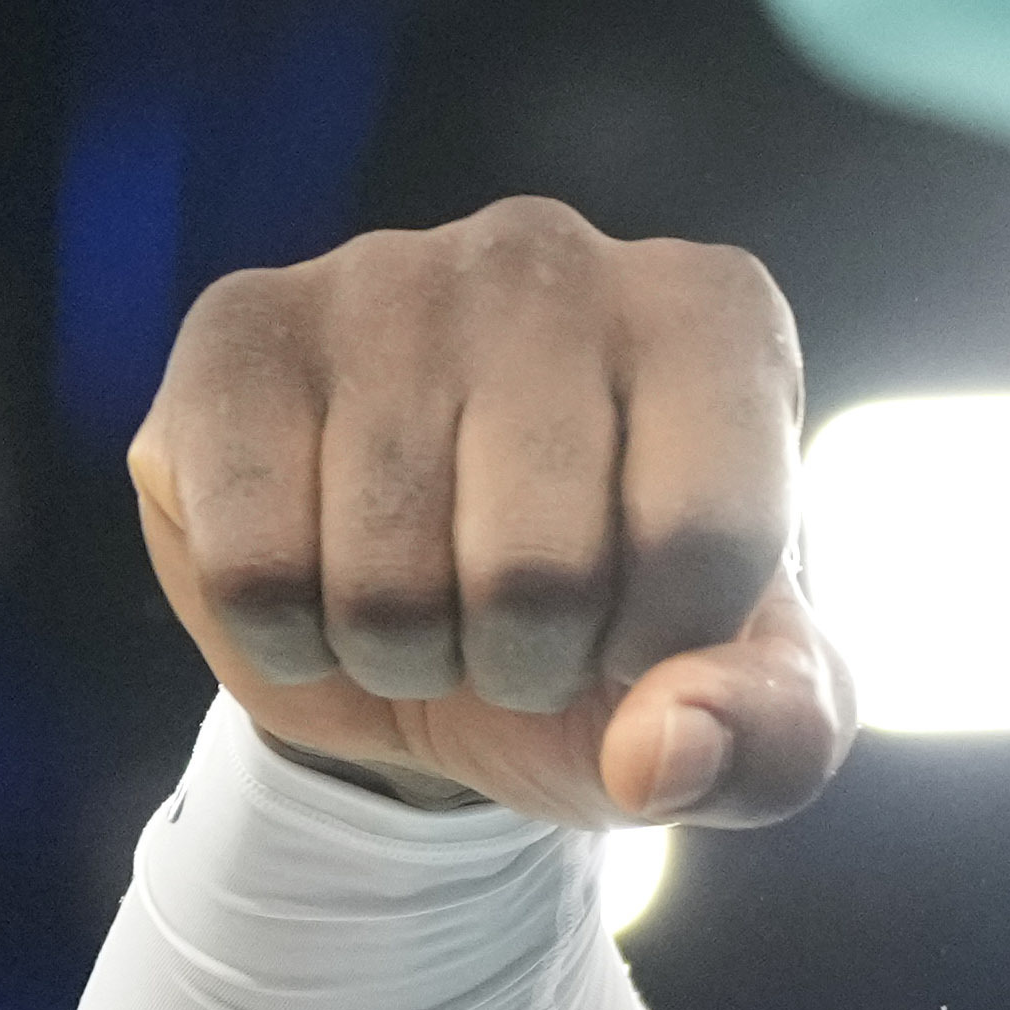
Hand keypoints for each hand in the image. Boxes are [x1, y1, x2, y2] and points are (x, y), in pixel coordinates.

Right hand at [124, 198, 851, 826]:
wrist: (440, 624)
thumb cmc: (615, 632)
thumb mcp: (743, 711)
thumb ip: (768, 737)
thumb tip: (661, 753)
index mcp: (715, 319)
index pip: (706, 535)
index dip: (660, 646)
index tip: (643, 623)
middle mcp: (553, 256)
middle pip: (539, 566)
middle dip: (524, 660)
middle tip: (518, 621)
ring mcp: (386, 275)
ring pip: (386, 577)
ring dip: (406, 652)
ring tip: (428, 595)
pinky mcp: (241, 328)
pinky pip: (254, 565)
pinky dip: (289, 634)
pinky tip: (323, 571)